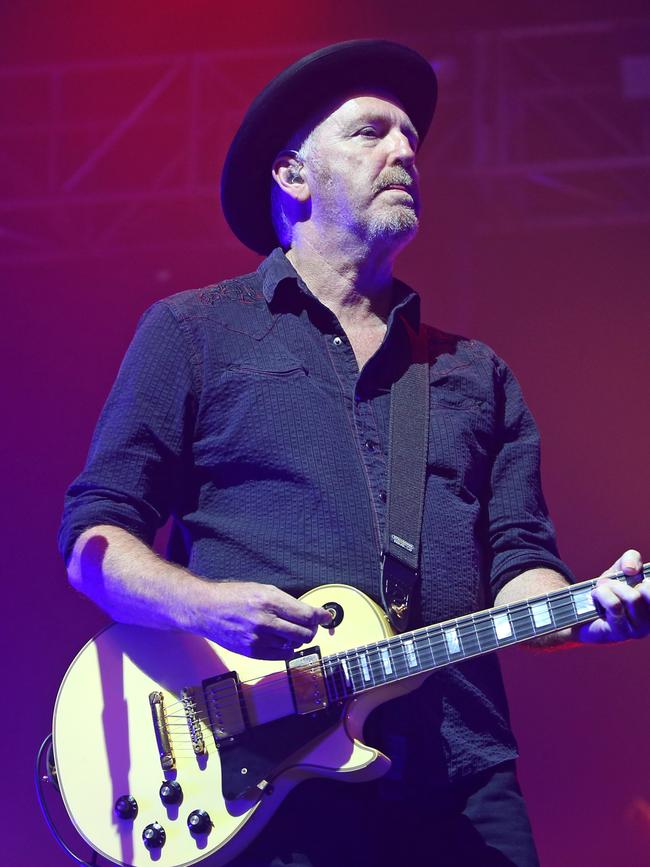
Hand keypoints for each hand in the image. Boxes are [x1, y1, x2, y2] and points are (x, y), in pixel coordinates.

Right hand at [194, 581, 331, 659]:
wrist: (206, 609)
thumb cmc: (234, 596)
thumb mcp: (263, 589)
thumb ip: (288, 602)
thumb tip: (313, 613)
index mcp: (270, 601)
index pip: (306, 615)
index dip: (320, 616)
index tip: (326, 617)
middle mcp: (265, 621)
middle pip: (304, 633)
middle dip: (311, 630)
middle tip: (308, 625)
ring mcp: (258, 639)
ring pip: (294, 646)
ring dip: (296, 639)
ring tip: (288, 630)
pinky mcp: (252, 652)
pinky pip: (281, 656)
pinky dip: (286, 649)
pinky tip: (279, 640)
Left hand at [576, 549, 649, 643]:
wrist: (582, 610)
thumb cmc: (609, 590)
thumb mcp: (621, 569)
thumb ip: (631, 559)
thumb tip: (631, 569)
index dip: (646, 580)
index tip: (633, 578)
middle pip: (647, 590)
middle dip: (625, 581)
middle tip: (613, 585)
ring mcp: (638, 629)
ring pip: (632, 597)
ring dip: (611, 587)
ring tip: (602, 590)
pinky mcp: (620, 634)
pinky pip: (614, 605)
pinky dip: (602, 594)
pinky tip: (596, 596)